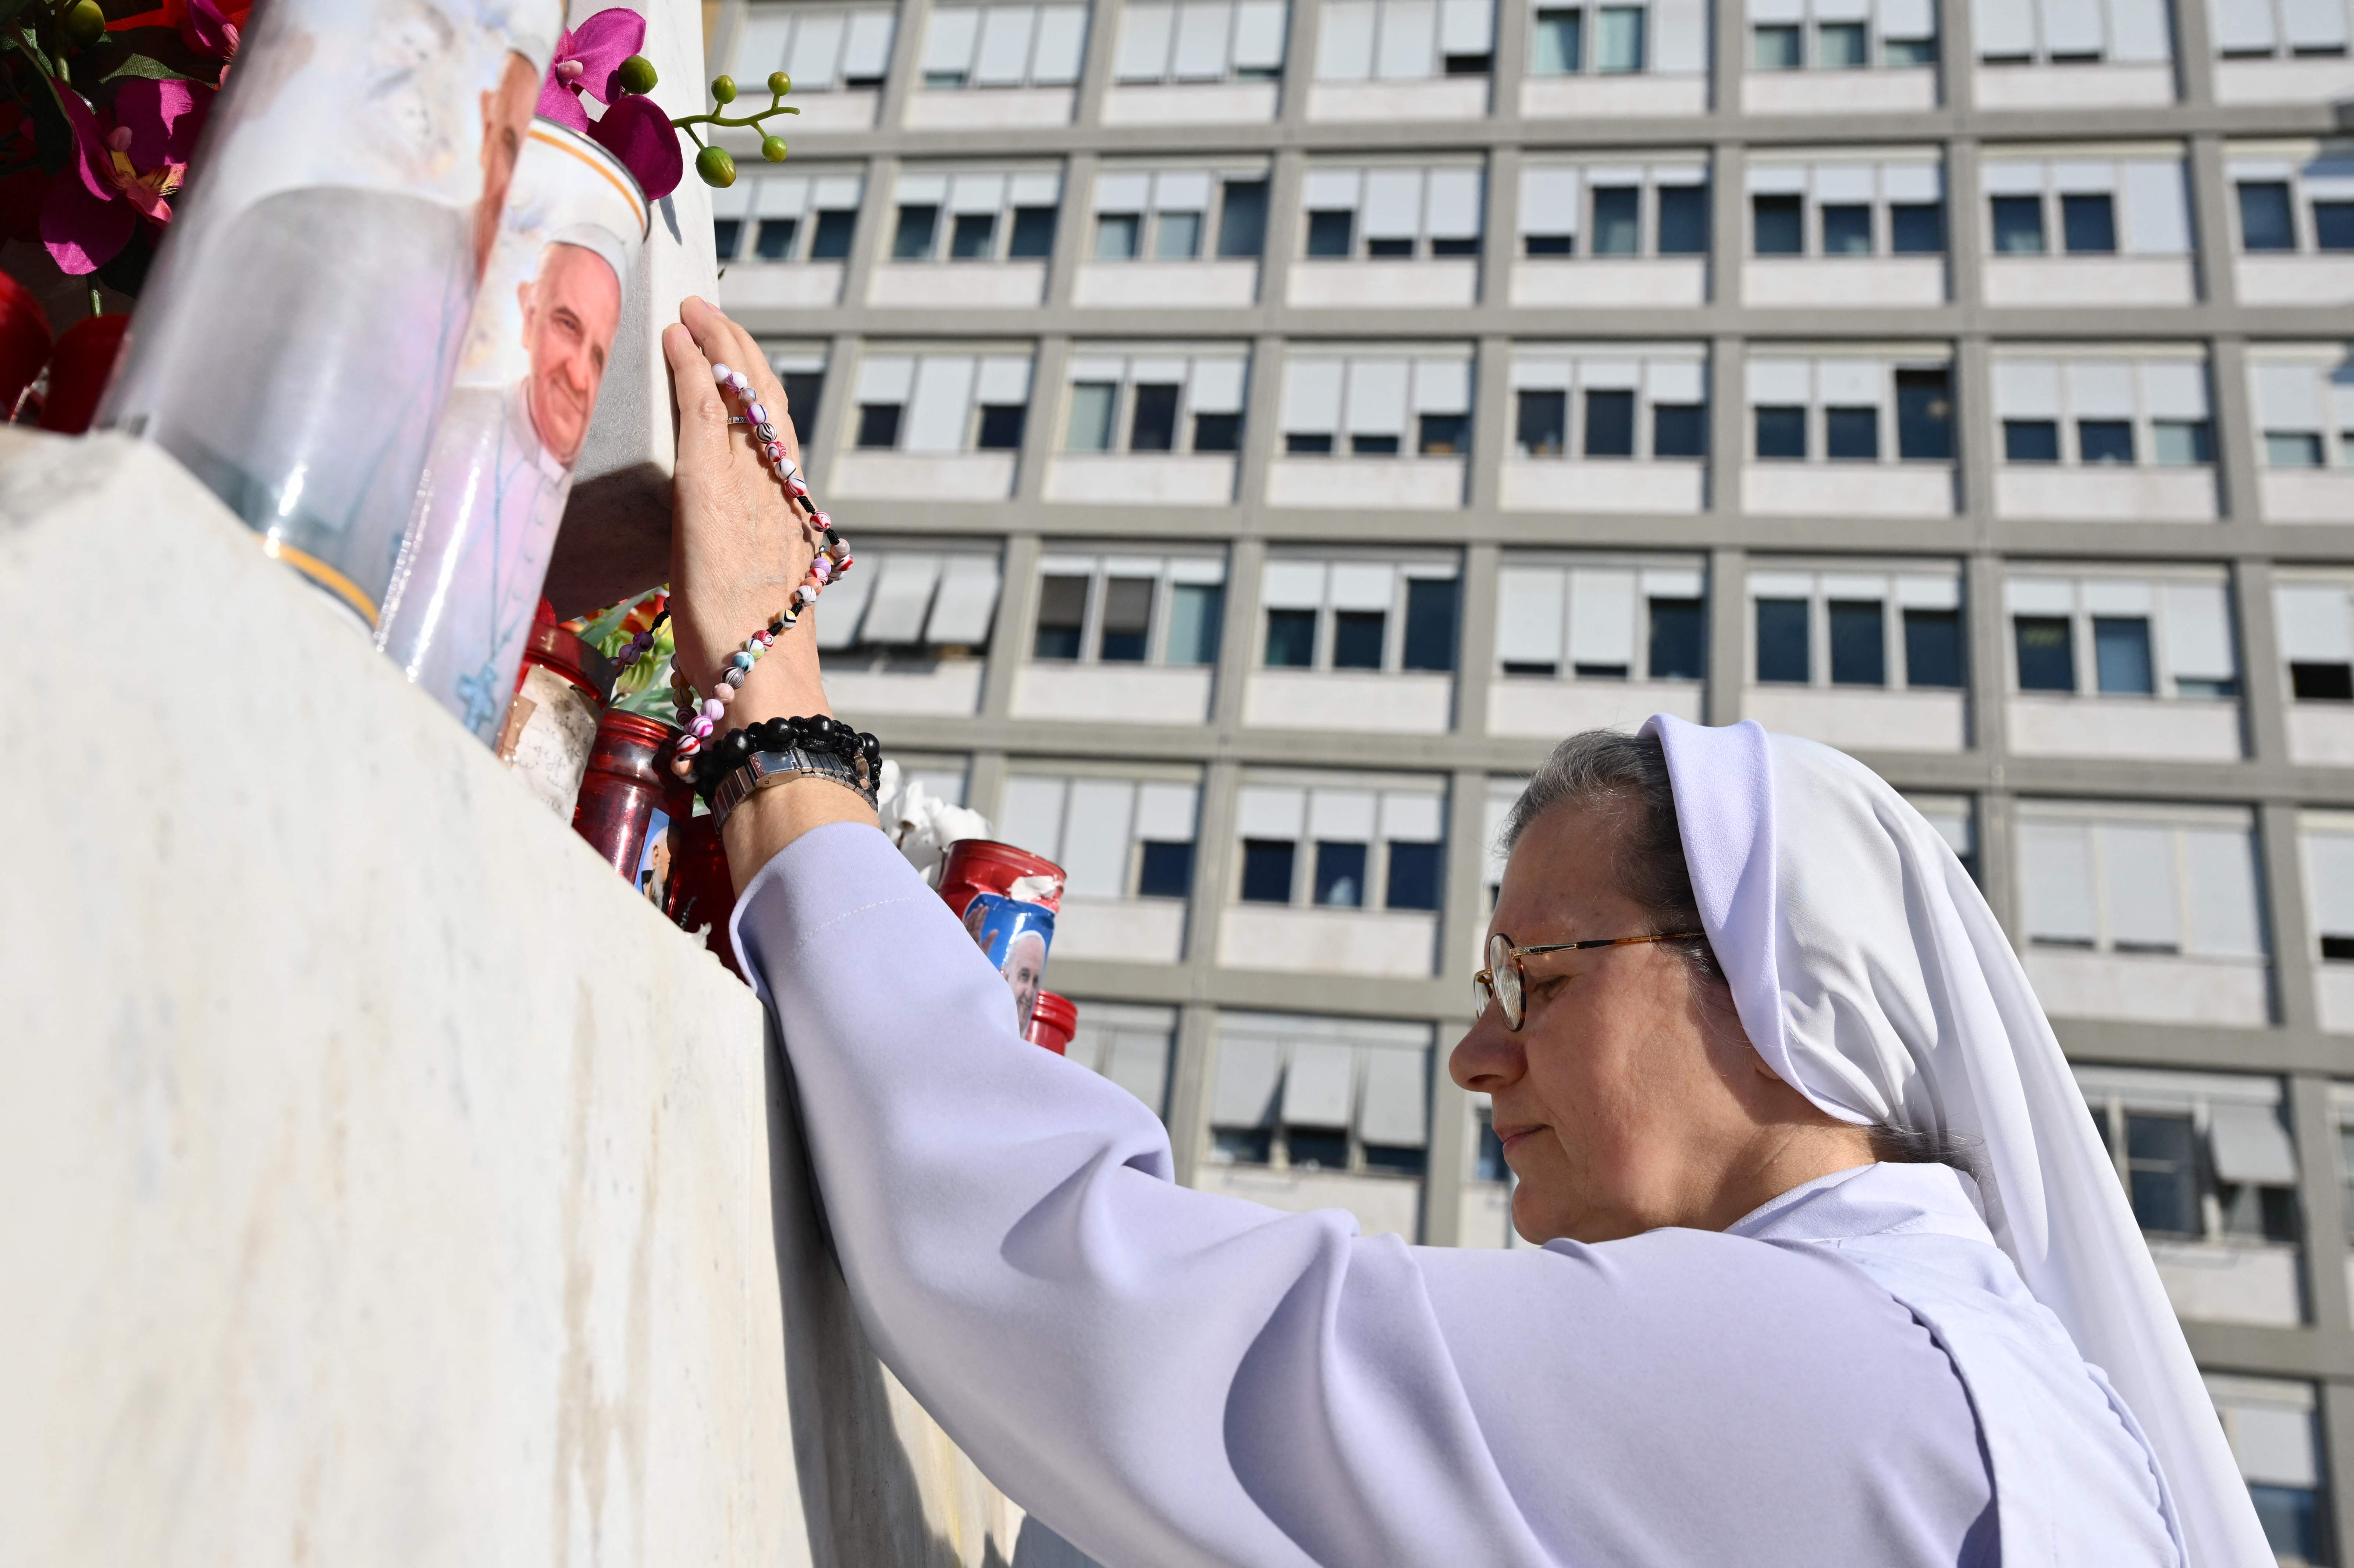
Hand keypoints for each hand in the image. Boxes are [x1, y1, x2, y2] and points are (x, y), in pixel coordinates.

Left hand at [662, 297, 871, 884]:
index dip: (757, 390)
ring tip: (692, 311)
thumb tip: (726, 563)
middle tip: (711, 313)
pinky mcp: (710, 495)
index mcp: (788, 519)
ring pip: (737, 397)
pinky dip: (691, 372)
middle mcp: (775, 495)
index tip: (737, 359)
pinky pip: (705, 416)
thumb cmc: (752, 660)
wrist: (763, 684)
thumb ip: (745, 566)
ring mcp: (747, 491)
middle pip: (766, 403)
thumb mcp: (754, 600)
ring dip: (713, 347)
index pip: (775, 437)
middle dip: (739, 352)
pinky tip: (676, 342)